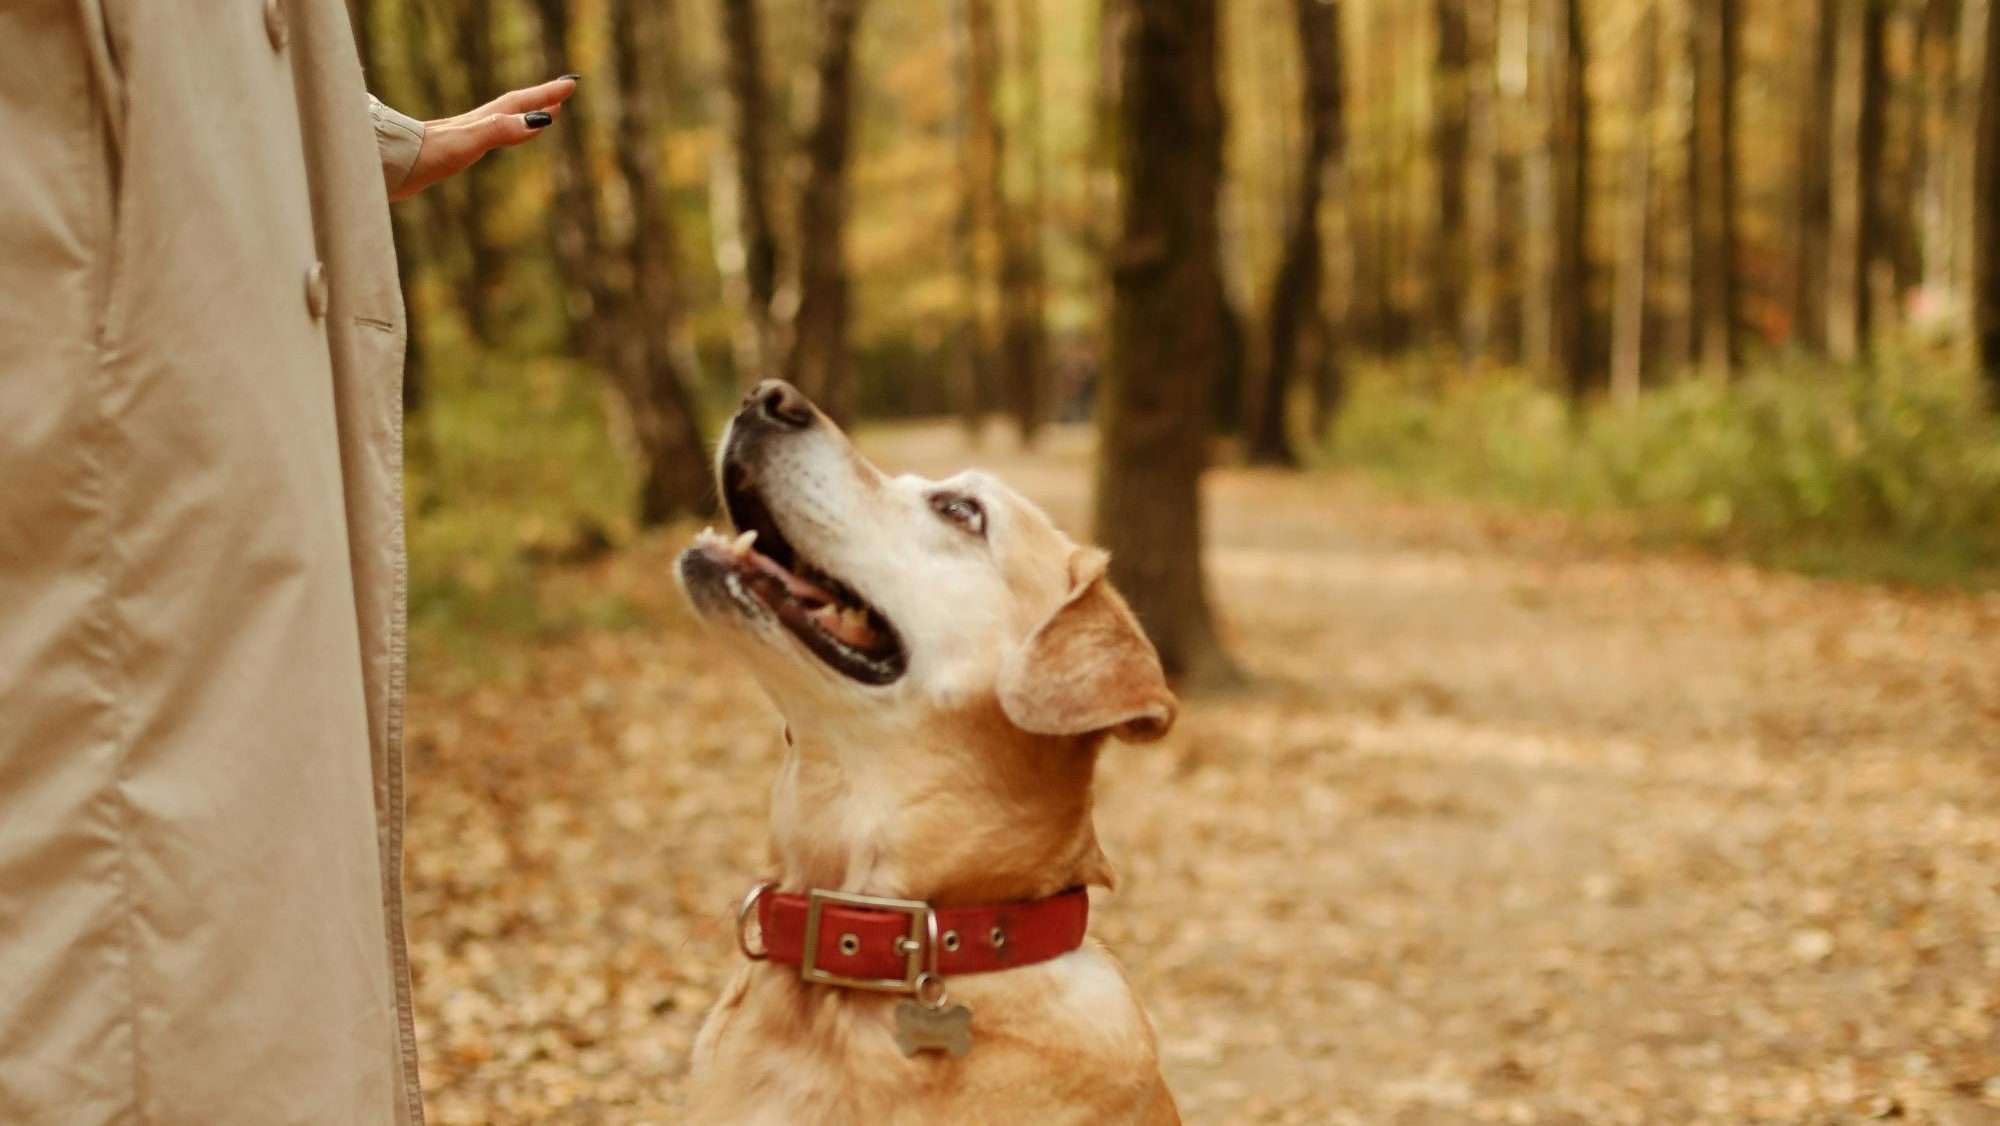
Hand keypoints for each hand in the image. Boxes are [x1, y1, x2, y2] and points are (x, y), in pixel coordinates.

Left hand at [391, 76, 578, 201]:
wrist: (390, 166)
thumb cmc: (426, 155)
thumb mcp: (468, 143)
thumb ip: (499, 131)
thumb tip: (537, 121)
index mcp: (483, 121)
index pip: (521, 103)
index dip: (546, 94)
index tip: (570, 84)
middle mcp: (476, 124)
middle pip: (515, 106)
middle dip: (541, 100)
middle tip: (563, 94)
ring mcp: (464, 135)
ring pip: (504, 120)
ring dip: (525, 115)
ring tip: (542, 115)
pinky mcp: (453, 149)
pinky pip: (491, 135)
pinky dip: (506, 132)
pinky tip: (500, 138)